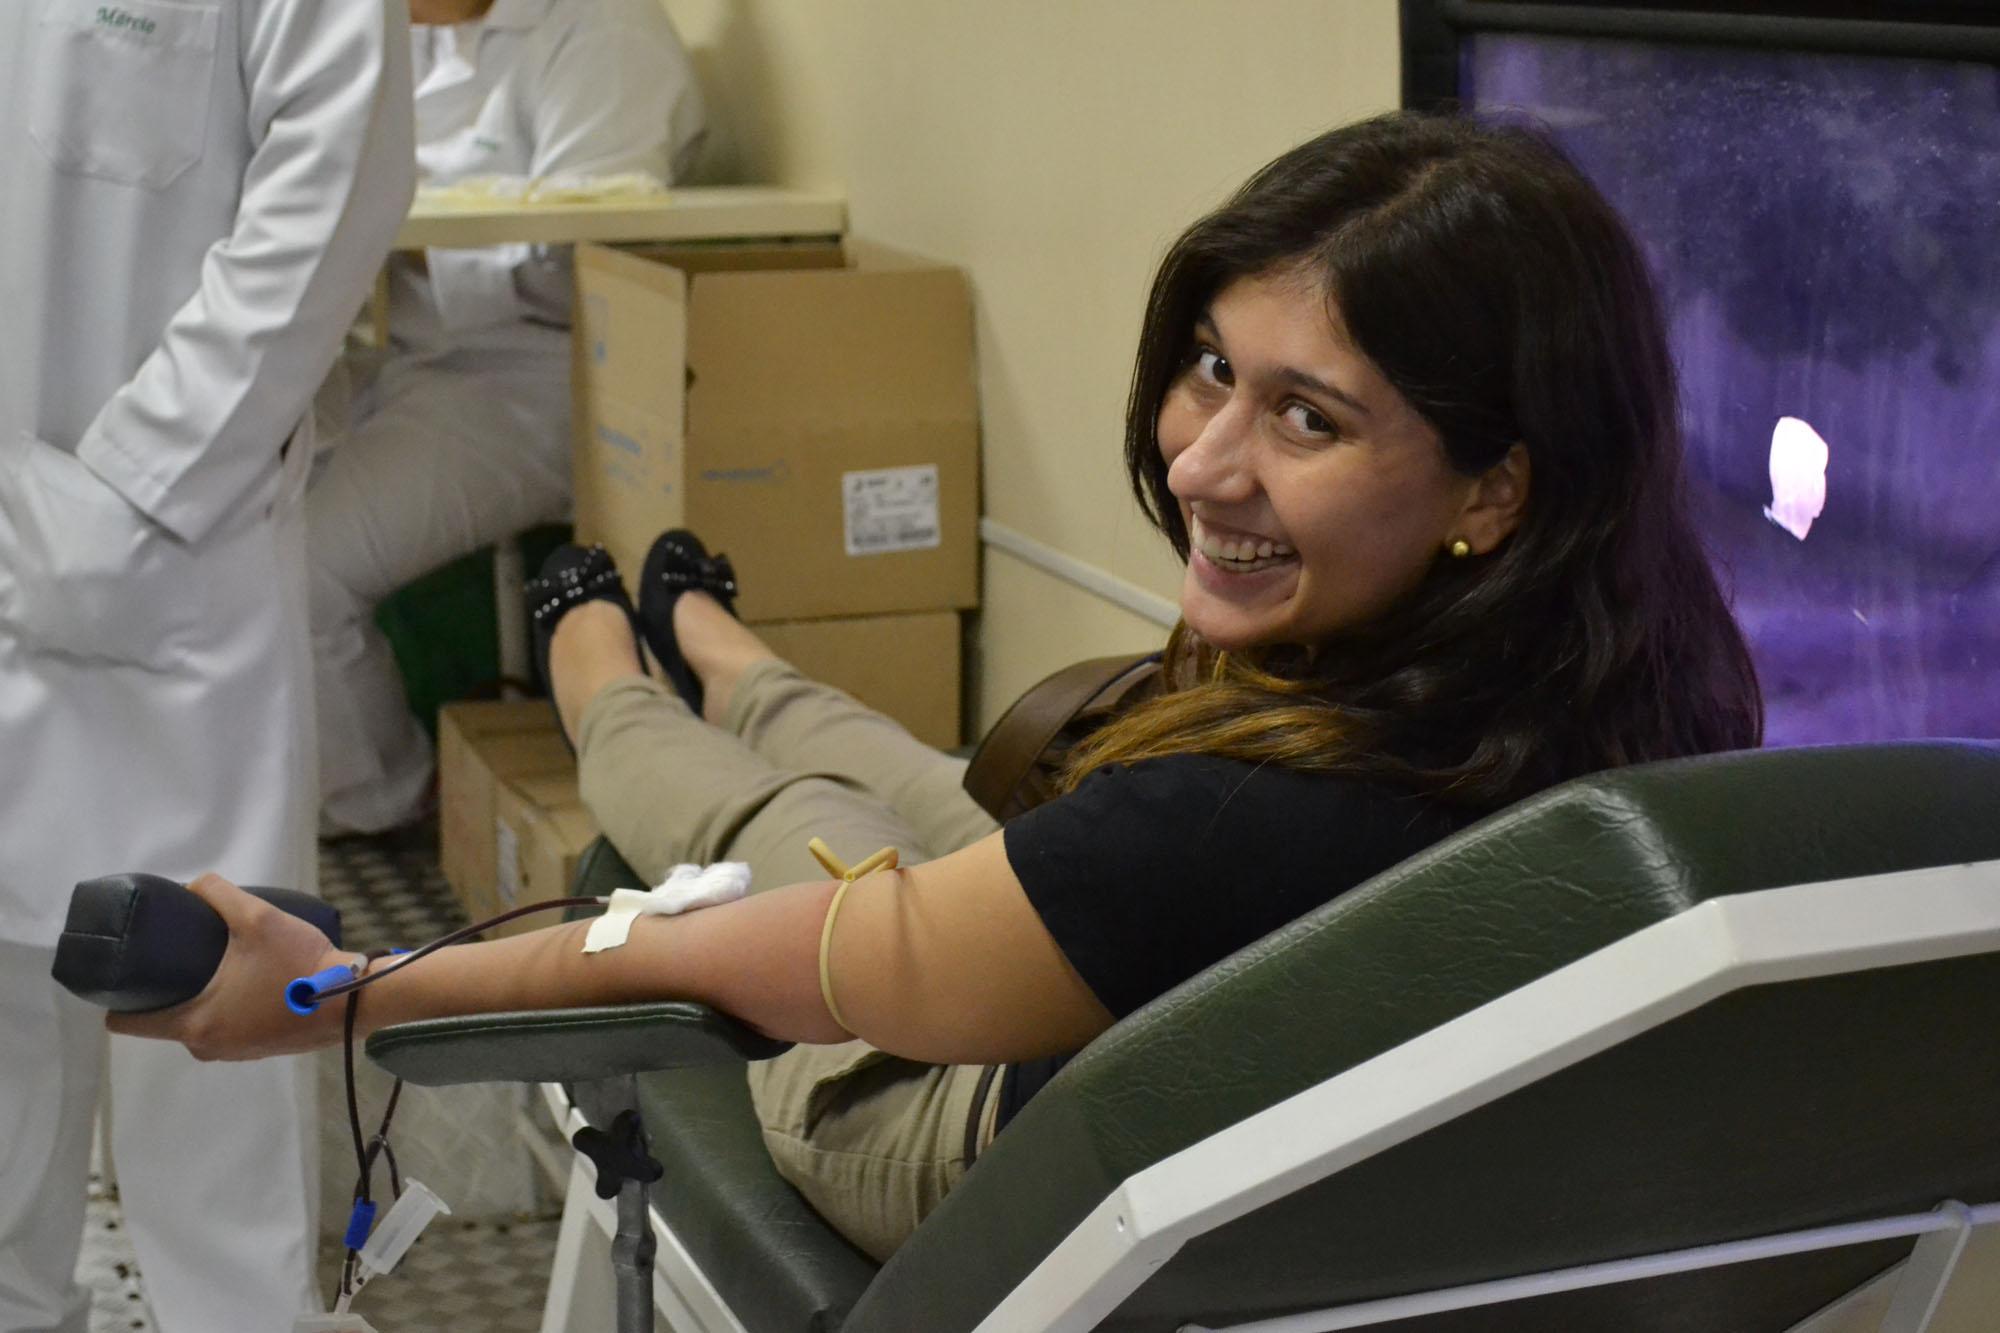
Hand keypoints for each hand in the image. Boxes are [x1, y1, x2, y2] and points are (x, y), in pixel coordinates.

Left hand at [107, 874, 361, 1059]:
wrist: (357, 999)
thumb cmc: (300, 966)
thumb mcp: (259, 919)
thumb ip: (219, 895)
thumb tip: (193, 885)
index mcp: (195, 1023)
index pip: (126, 1023)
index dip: (119, 998)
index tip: (132, 972)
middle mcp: (208, 1046)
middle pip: (164, 1022)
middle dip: (168, 993)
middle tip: (181, 958)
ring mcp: (236, 1053)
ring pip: (200, 1026)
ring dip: (203, 1002)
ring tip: (217, 967)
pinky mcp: (261, 1050)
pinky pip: (228, 1031)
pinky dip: (230, 1011)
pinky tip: (248, 984)